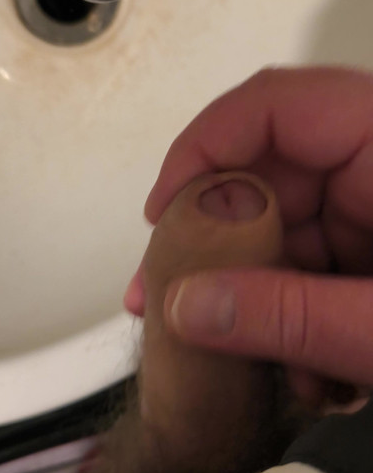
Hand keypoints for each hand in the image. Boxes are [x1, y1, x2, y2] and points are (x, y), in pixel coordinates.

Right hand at [125, 67, 372, 405]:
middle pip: (265, 174)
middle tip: (172, 300)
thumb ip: (292, 316)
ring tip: (250, 361)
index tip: (161, 212)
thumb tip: (187, 307)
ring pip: (282, 230)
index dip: (202, 150)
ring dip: (256, 298)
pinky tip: (299, 366)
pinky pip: (311, 264)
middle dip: (216, 246)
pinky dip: (291, 314)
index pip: (274, 106)